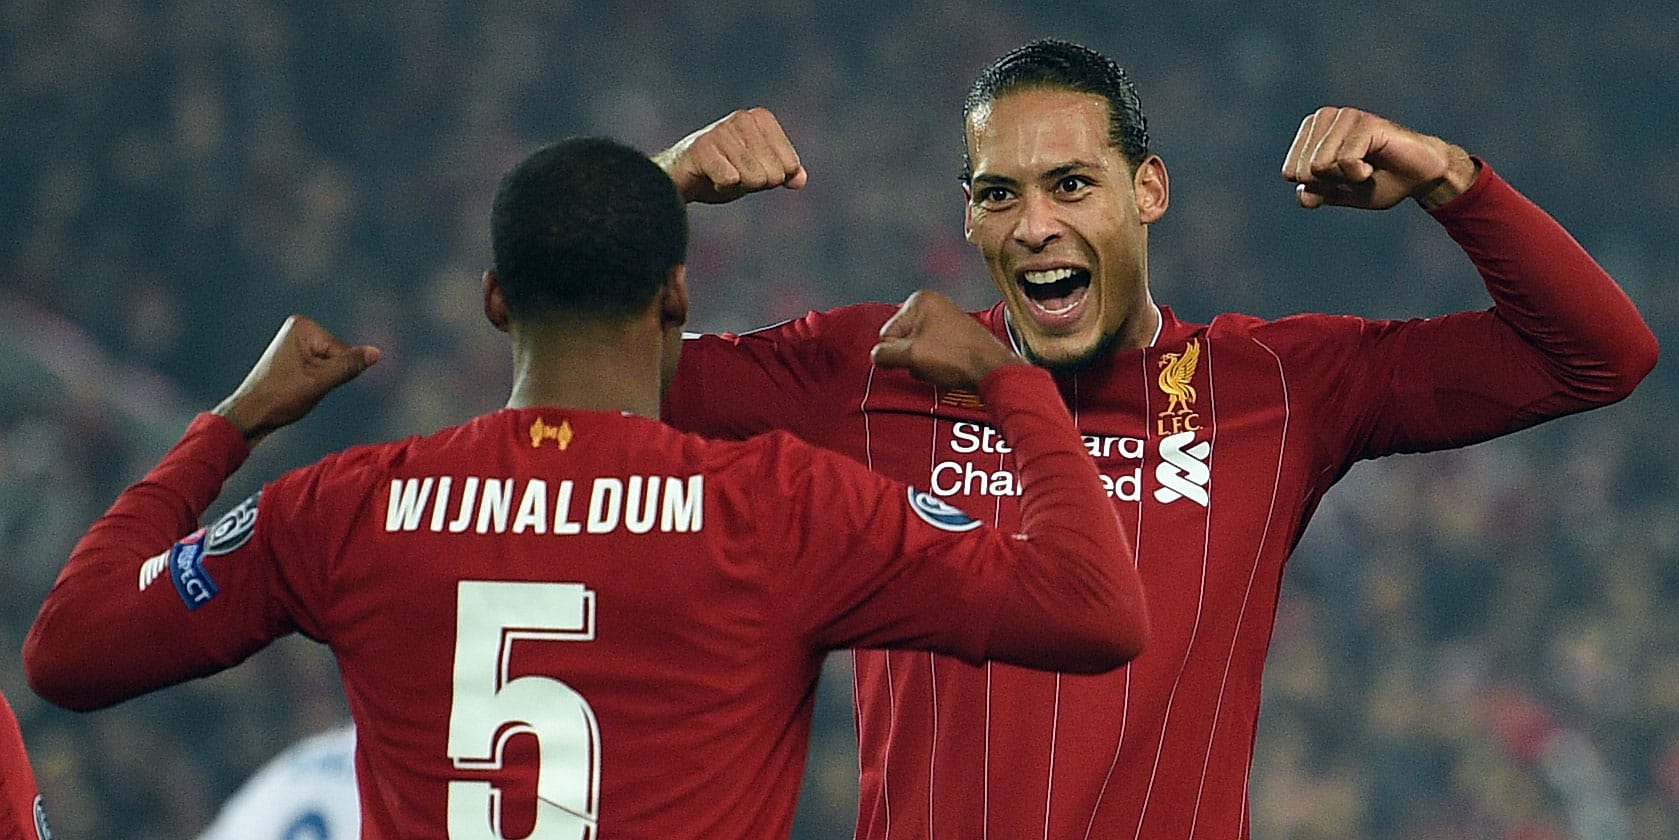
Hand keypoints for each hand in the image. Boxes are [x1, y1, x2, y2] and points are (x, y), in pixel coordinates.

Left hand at [212, 315, 380, 443]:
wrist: (251, 413)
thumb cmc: (280, 397)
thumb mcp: (321, 382)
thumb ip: (350, 365)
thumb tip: (376, 353)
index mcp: (303, 327)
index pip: (343, 351)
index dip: (334, 373)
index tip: (307, 382)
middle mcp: (299, 328)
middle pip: (338, 354)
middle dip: (328, 375)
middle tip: (302, 386)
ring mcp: (297, 340)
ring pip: (331, 363)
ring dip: (322, 379)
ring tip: (297, 387)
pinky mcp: (295, 353)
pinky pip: (321, 366)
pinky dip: (315, 380)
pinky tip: (296, 386)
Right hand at [651, 107, 808, 203]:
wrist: (679, 180)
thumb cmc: (722, 173)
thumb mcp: (760, 173)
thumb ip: (785, 173)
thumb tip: (800, 180)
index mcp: (761, 118)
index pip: (790, 165)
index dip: (773, 178)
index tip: (750, 170)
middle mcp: (742, 118)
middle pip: (774, 174)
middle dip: (755, 183)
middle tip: (732, 174)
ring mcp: (721, 131)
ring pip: (754, 178)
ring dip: (737, 186)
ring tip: (720, 174)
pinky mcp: (702, 147)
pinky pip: (730, 181)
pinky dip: (720, 187)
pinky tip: (708, 177)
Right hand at [871, 291, 1024, 389]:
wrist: (992, 369)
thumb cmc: (954, 357)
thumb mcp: (911, 355)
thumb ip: (885, 354)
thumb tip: (876, 356)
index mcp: (920, 300)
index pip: (887, 333)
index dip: (895, 352)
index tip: (913, 360)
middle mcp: (933, 304)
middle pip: (902, 339)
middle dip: (910, 357)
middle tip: (928, 364)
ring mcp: (946, 319)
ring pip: (917, 348)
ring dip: (922, 363)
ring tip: (940, 367)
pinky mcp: (956, 335)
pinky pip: (932, 351)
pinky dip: (935, 363)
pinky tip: (947, 369)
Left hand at [1282, 106, 1476, 209]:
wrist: (1419, 178)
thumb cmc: (1380, 181)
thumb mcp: (1340, 193)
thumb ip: (1316, 194)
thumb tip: (1303, 197)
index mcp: (1312, 131)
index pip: (1290, 172)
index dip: (1317, 186)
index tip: (1341, 178)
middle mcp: (1325, 117)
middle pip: (1303, 169)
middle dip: (1330, 182)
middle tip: (1357, 173)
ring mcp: (1345, 116)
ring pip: (1320, 165)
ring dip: (1345, 177)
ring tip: (1366, 167)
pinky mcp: (1365, 122)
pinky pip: (1344, 161)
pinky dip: (1358, 174)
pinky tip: (1373, 165)